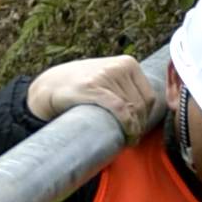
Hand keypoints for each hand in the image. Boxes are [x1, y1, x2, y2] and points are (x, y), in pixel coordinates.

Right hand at [29, 52, 159, 140]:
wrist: (50, 86)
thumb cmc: (82, 86)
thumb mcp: (109, 77)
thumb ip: (128, 88)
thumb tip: (150, 110)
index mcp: (127, 63)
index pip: (149, 96)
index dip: (146, 117)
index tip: (138, 130)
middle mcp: (118, 66)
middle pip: (142, 105)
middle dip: (139, 125)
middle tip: (132, 138)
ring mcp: (105, 75)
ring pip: (132, 109)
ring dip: (133, 129)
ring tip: (127, 138)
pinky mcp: (93, 87)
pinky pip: (120, 110)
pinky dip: (128, 126)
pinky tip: (127, 137)